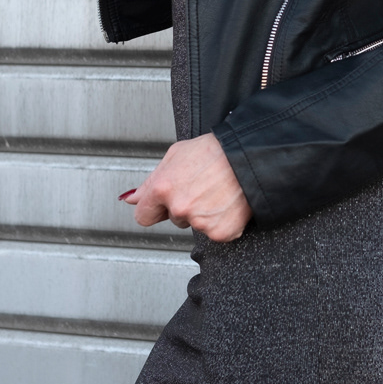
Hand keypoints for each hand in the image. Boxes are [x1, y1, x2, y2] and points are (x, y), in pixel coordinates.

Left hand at [121, 133, 252, 241]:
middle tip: (201, 187)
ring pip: (194, 226)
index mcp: (163, 188)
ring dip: (202, 214)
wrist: (250, 156)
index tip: (162, 206)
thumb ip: (150, 181)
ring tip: (216, 191)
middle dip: (183, 207)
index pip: (143, 216)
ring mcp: (200, 222)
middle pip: (173, 219)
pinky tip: (226, 203)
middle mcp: (180, 207)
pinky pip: (215, 233)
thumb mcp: (176, 155)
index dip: (154, 209)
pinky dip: (221, 222)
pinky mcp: (220, 232)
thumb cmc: (216, 150)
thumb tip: (132, 198)